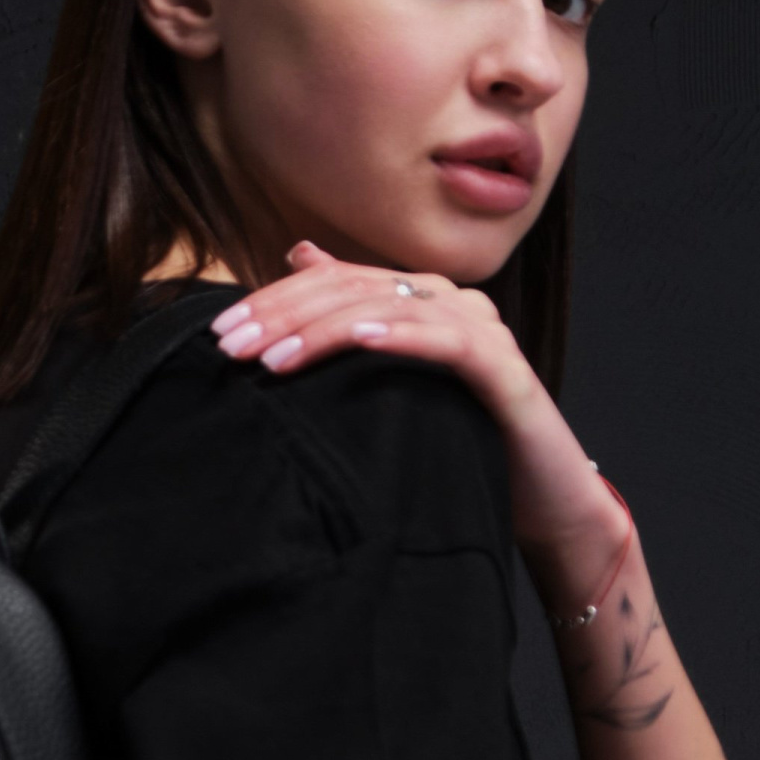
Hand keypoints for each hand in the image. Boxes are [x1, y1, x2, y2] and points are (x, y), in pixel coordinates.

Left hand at [211, 241, 629, 618]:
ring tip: (272, 357)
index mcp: (419, 301)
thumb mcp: (390, 391)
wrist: (543, 504)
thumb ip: (350, 325)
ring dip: (326, 328)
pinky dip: (401, 334)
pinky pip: (450, 342)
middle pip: (356, 289)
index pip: (334, 282)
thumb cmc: (461, 447)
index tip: (217, 335)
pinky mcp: (505, 372)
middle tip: (230, 346)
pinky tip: (358, 339)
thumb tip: (298, 255)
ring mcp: (482, 332)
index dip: (274, 300)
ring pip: (393, 307)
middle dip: (284, 314)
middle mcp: (452, 304)